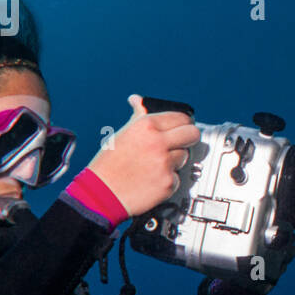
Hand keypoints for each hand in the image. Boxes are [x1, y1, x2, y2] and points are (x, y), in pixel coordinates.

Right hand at [83, 95, 199, 216]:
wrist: (101, 194)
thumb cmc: (108, 165)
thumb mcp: (121, 134)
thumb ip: (138, 117)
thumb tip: (137, 100)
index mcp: (146, 125)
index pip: (182, 117)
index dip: (183, 123)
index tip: (182, 128)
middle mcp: (158, 142)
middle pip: (193, 134)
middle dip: (188, 138)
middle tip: (181, 143)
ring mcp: (165, 163)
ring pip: (184, 156)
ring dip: (175, 160)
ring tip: (155, 165)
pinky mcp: (168, 183)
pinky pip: (178, 177)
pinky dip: (168, 180)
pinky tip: (152, 180)